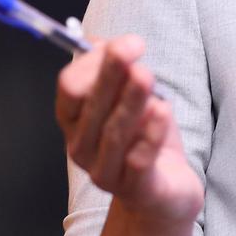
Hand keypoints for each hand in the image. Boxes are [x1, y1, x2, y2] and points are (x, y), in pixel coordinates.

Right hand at [55, 35, 203, 224]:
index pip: (70, 87)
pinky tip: (162, 110)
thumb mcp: (131, 99)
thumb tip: (108, 42)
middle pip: (92, 106)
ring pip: (114, 132)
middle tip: (131, 47)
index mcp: (75, 120)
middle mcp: (82, 147)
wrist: (164, 193)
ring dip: (131, 100)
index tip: (126, 43)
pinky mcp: (136, 189)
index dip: (93, 62)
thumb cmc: (144, 138)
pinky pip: (139, 160)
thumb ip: (119, 70)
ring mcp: (105, 172)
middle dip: (110, 74)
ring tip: (147, 75)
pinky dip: (150, 133)